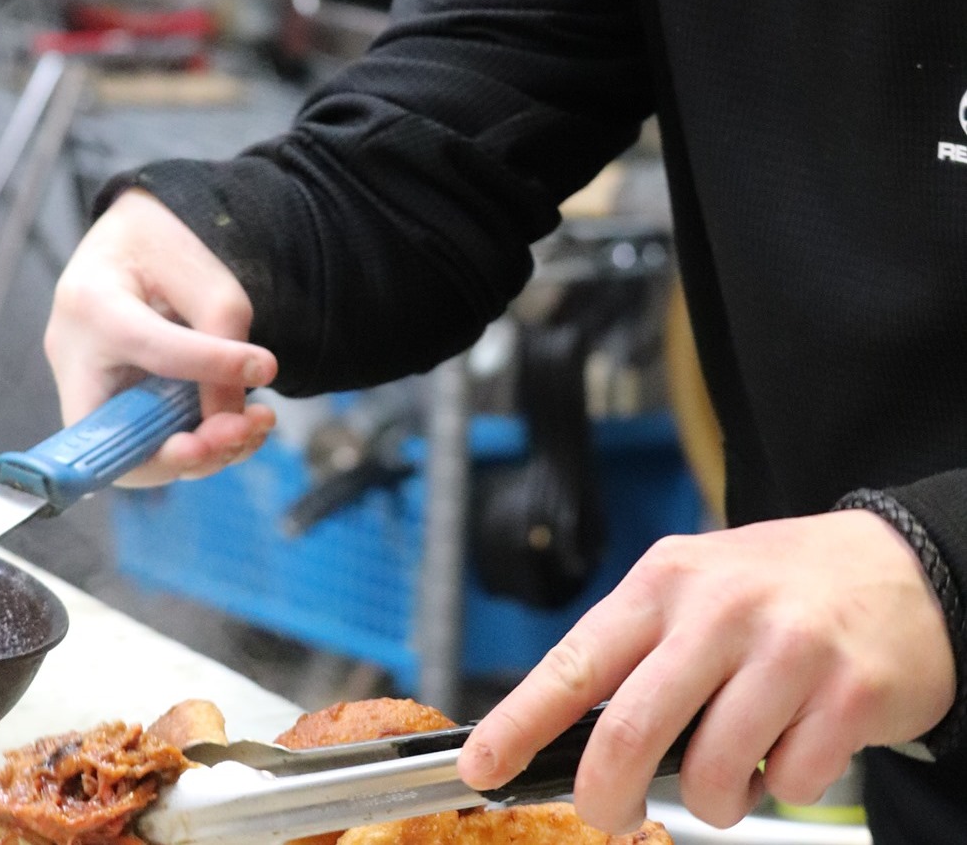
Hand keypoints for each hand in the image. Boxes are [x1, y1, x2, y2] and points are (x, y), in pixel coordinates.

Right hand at [45, 188, 277, 485]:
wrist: (129, 246)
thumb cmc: (162, 251)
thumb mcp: (205, 278)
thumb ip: (222, 341)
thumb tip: (231, 420)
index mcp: (91, 300)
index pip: (150, 348)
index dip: (208, 368)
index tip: (264, 369)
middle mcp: (70, 354)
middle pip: (115, 434)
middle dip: (185, 450)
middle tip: (241, 431)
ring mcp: (80, 388)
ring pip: (132, 452)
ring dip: (199, 453)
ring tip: (251, 426)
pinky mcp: (103, 409)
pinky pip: (143, 444)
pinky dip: (191, 445)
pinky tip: (233, 427)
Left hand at [456, 510, 955, 833]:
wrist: (899, 568)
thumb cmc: (779, 588)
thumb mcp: (695, 589)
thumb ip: (639, 651)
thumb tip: (568, 733)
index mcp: (664, 582)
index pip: (574, 662)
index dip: (519, 724)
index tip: (481, 768)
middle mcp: (718, 609)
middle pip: (629, 733)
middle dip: (606, 798)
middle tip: (612, 814)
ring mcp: (785, 651)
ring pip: (711, 777)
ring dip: (714, 800)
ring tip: (734, 767)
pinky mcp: (847, 695)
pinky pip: (790, 785)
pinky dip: (785, 789)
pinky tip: (796, 744)